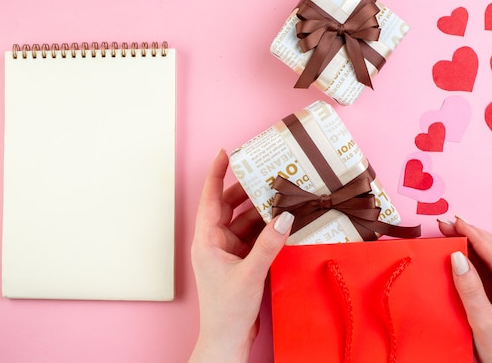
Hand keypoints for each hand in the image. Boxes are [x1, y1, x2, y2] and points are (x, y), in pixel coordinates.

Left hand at [189, 149, 293, 362]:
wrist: (227, 339)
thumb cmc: (227, 310)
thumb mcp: (250, 273)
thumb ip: (269, 243)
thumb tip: (285, 216)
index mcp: (207, 240)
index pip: (210, 198)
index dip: (216, 174)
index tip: (226, 153)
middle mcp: (215, 241)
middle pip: (229, 206)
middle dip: (247, 191)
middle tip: (267, 175)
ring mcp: (228, 251)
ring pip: (244, 221)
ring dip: (261, 211)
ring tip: (281, 197)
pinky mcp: (240, 262)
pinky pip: (254, 237)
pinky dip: (267, 229)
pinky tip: (282, 222)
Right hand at [438, 217, 491, 362]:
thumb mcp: (482, 321)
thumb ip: (469, 288)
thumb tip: (456, 257)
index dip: (474, 234)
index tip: (454, 221)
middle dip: (471, 232)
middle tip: (446, 222)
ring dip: (471, 241)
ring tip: (448, 229)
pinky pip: (487, 265)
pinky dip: (471, 255)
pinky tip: (456, 248)